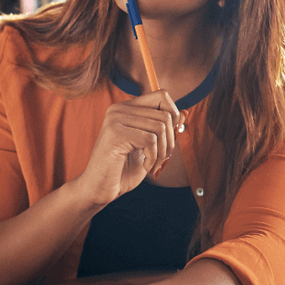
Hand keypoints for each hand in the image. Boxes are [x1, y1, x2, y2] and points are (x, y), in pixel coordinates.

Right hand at [73, 90, 184, 207]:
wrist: (99, 189)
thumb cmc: (123, 170)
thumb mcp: (149, 147)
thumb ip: (164, 129)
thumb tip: (185, 113)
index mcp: (126, 108)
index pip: (162, 96)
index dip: (173, 116)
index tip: (167, 138)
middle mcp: (119, 109)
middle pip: (165, 114)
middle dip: (170, 141)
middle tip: (161, 158)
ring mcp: (115, 119)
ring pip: (160, 127)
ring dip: (162, 152)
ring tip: (152, 164)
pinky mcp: (115, 133)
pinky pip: (150, 139)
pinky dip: (153, 158)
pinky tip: (144, 166)